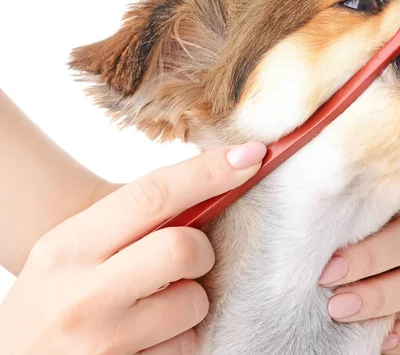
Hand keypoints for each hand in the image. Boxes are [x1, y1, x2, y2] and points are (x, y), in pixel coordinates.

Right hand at [0, 142, 266, 354]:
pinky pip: (186, 346)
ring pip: (193, 303)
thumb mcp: (72, 250)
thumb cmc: (55, 298)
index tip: (251, 156)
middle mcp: (82, 294)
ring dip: (191, 300)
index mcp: (70, 246)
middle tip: (188, 259)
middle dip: (202, 251)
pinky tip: (150, 336)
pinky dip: (180, 336)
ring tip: (158, 305)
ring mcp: (101, 343)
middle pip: (183, 248)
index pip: (153, 194)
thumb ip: (132, 221)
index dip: (209, 171)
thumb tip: (210, 183)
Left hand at [319, 208, 399, 353]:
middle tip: (331, 295)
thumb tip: (287, 218)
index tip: (325, 269)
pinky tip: (382, 342)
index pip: (390, 216)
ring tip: (340, 313)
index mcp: (394, 209)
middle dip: (368, 270)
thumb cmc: (331, 239)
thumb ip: (324, 218)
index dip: (363, 249)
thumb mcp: (332, 223)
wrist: (344, 273)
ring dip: (381, 301)